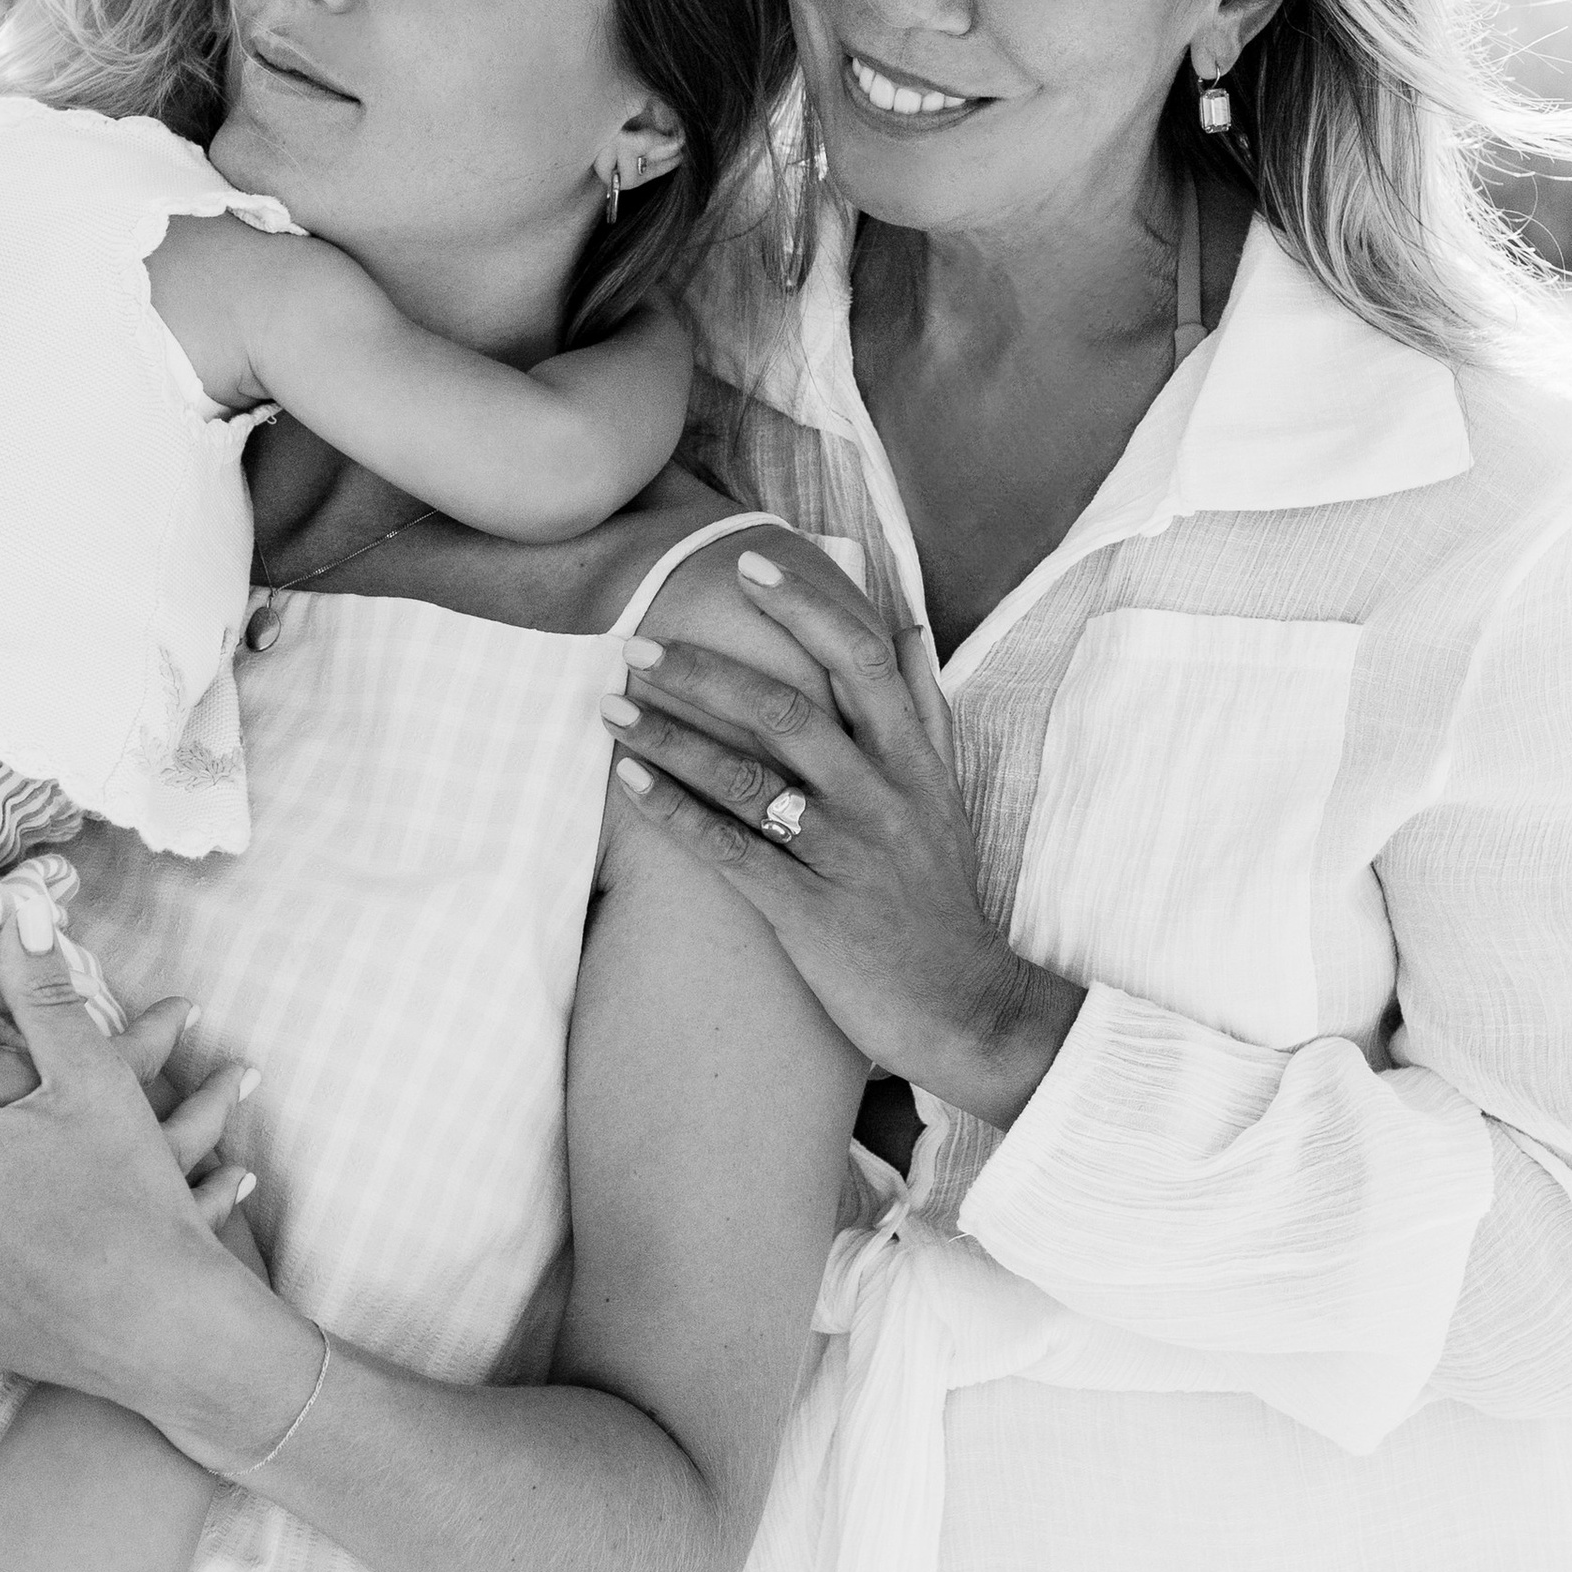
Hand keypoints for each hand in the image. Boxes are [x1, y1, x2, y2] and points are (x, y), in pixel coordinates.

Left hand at [603, 546, 1080, 1124]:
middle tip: (638, 645)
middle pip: (790, 708)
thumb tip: (908, 624)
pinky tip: (629, 781)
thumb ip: (925, 708)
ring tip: (610, 706)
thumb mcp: (946, 794)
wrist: (962, 1006)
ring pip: (749, 776)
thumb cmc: (940, 896)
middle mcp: (882, 797)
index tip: (750, 566)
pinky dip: (675, 811)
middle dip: (706, 670)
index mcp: (915, 761)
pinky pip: (730, 850)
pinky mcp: (809, 912)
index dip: (806, 607)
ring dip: (671, 736)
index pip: (863, 659)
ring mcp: (845, 855)